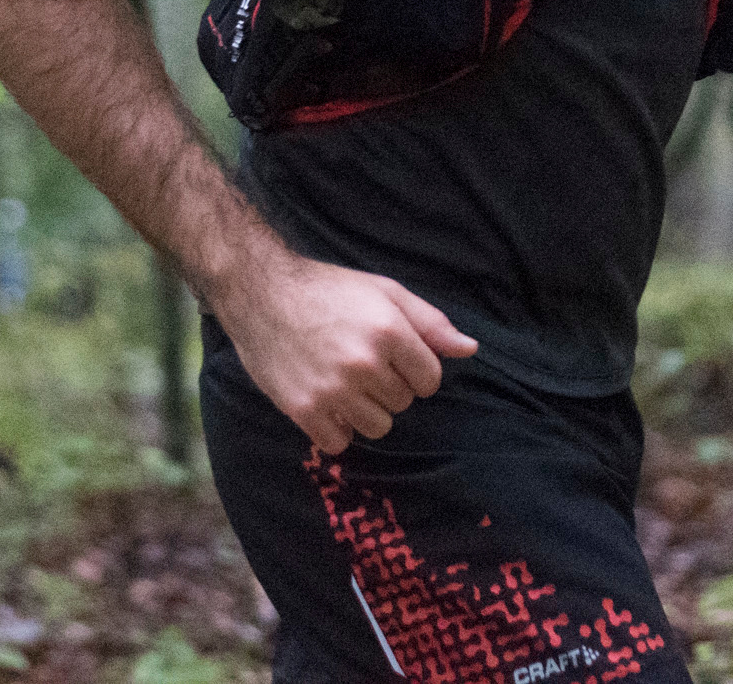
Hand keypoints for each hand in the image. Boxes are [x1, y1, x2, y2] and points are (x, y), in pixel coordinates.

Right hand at [213, 250, 477, 453]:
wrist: (261, 292)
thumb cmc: (329, 290)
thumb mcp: (385, 292)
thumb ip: (431, 322)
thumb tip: (470, 350)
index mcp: (389, 331)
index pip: (430, 380)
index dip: (415, 370)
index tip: (393, 356)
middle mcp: (364, 363)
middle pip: (403, 403)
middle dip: (389, 386)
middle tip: (360, 361)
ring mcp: (333, 389)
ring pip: (377, 428)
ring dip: (366, 410)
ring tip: (345, 382)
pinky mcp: (303, 409)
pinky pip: (339, 443)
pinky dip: (336, 429)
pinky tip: (326, 402)